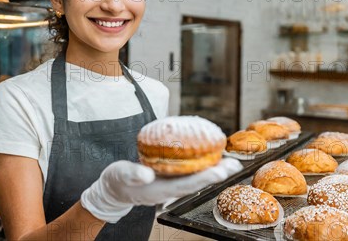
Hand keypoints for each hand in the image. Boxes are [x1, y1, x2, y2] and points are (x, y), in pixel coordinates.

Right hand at [80, 158, 242, 222]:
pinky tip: (210, 158)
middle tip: (234, 165)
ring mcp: (170, 186)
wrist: (113, 190)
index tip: (219, 172)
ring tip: (230, 163)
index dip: (203, 178)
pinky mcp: (170, 179)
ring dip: (214, 171)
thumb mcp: (121, 174)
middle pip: (197, 182)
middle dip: (216, 174)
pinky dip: (202, 166)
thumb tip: (147, 175)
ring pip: (196, 178)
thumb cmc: (117, 181)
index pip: (186, 184)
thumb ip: (133, 174)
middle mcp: (169, 190)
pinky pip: (190, 173)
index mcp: (159, 190)